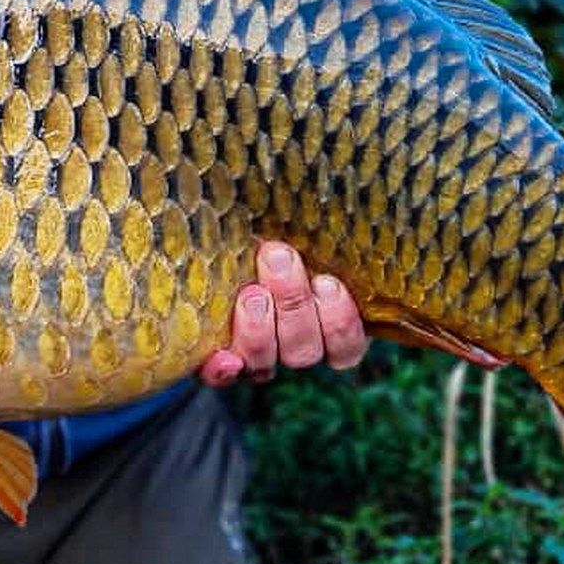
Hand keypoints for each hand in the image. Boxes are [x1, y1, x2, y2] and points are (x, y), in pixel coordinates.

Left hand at [200, 242, 366, 387]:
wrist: (216, 247)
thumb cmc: (271, 236)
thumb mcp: (296, 231)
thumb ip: (312, 229)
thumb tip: (334, 186)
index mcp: (327, 325)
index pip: (346, 344)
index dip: (340, 320)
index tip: (327, 282)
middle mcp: (295, 347)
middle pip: (304, 350)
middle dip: (293, 305)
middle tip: (277, 258)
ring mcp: (258, 358)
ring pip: (267, 363)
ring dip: (260, 330)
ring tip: (251, 292)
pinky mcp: (220, 360)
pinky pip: (223, 377)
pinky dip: (224, 370)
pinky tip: (223, 358)